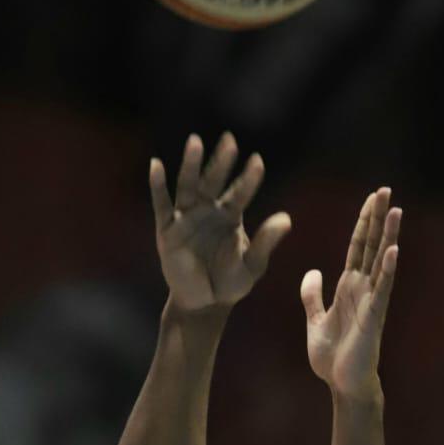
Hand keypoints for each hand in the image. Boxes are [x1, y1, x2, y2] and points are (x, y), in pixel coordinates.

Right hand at [150, 132, 291, 313]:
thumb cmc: (230, 284)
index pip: (240, 193)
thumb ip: (266, 242)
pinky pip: (162, 204)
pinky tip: (156, 164)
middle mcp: (208, 211)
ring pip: (188, 186)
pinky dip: (158, 185)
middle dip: (221, 162)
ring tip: (196, 142)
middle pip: (214, 181)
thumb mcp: (252, 265)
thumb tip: (287, 218)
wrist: (204, 304)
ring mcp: (186, 218)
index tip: (257, 161)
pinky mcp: (167, 230)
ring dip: (191, 164)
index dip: (248, 179)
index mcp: (230, 216)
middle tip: (230, 140)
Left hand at [301, 188, 400, 400]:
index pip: (357, 246)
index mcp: (348, 286)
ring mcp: (371, 300)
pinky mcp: (374, 317)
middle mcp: (363, 288)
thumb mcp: (314, 320)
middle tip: (386, 189)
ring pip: (381, 261)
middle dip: (377, 218)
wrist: (342, 384)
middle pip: (370, 245)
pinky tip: (393, 250)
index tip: (372, 197)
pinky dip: (387, 269)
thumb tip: (313, 271)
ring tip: (396, 210)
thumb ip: (313, 295)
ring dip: (388, 235)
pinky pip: (382, 289)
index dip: (363, 221)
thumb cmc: (333, 356)